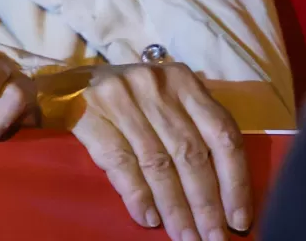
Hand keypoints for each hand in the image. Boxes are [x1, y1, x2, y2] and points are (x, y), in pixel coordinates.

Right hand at [65, 62, 250, 237]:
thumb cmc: (131, 100)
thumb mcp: (168, 101)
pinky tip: (148, 218)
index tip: (238, 219)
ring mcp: (121, 99)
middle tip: (214, 238)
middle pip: (190, 154)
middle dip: (205, 204)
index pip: (222, 134)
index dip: (235, 181)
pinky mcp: (91, 115)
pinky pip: (121, 162)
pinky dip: (137, 195)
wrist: (67, 85)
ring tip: (185, 237)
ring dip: (175, 208)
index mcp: (183, 81)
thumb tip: (228, 195)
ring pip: (158, 164)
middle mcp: (155, 86)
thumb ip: (195, 131)